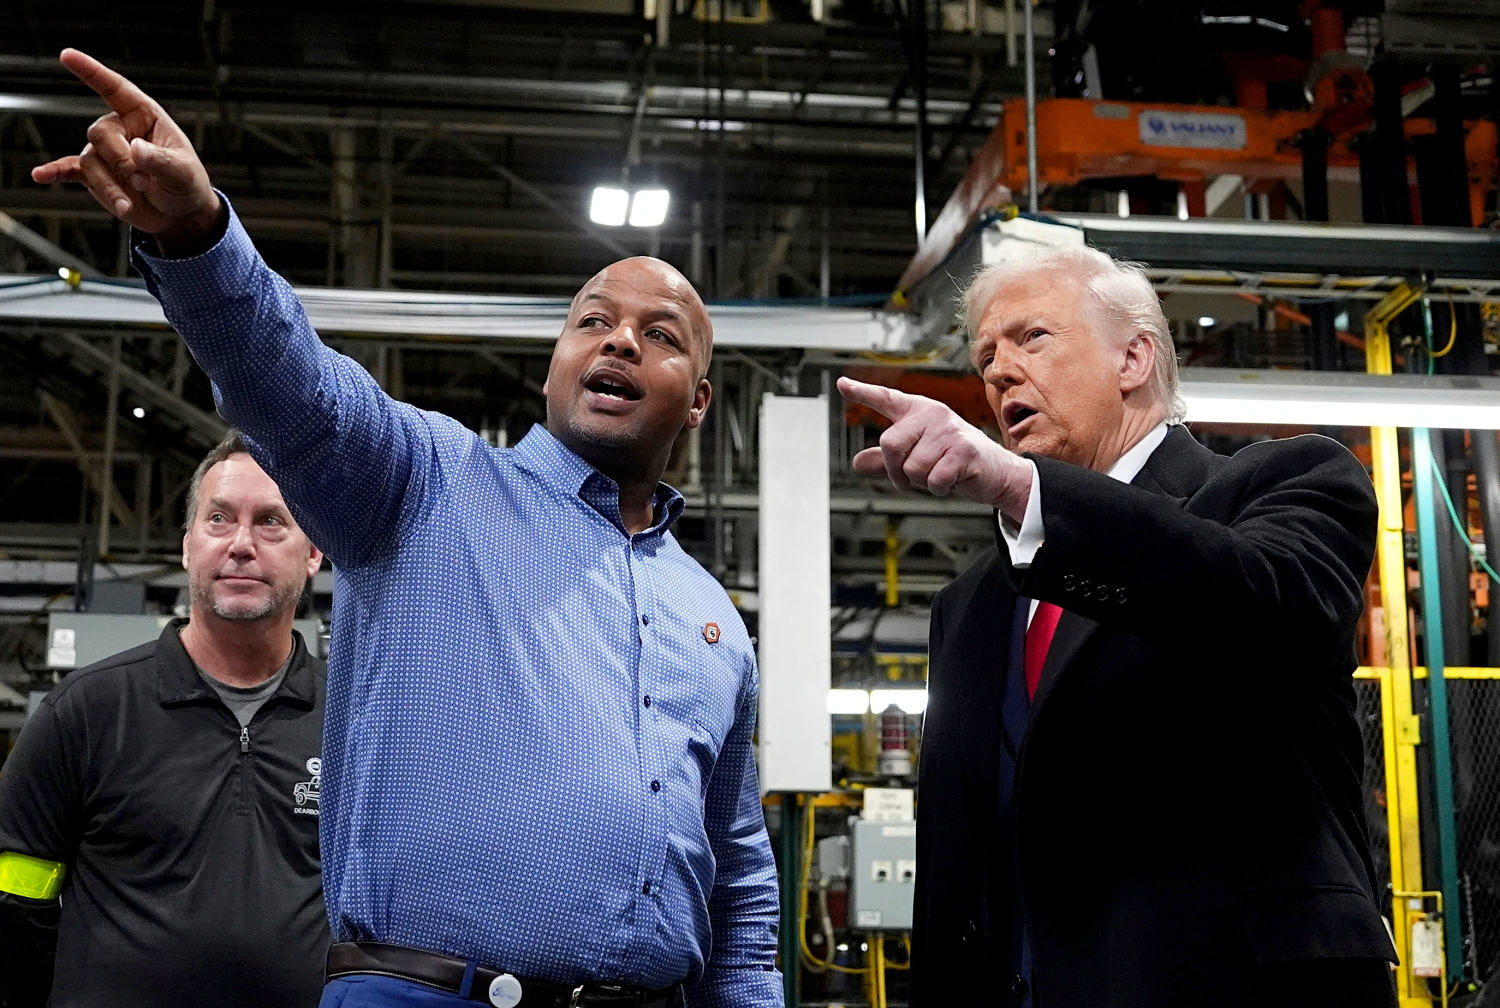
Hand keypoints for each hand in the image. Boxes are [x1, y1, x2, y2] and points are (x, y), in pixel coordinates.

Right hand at [31, 49, 221, 253]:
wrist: (179, 214)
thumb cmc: (186, 184)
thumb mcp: (183, 172)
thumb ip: (161, 161)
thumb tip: (135, 149)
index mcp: (144, 116)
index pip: (115, 89)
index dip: (92, 71)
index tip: (67, 55)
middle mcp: (120, 129)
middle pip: (99, 134)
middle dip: (120, 160)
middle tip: (143, 181)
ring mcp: (105, 153)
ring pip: (91, 162)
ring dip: (109, 186)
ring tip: (129, 203)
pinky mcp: (96, 176)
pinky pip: (70, 170)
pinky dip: (56, 172)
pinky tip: (41, 176)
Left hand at [837, 376, 1031, 517]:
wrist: (995, 472)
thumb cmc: (953, 461)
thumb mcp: (916, 458)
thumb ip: (885, 460)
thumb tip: (857, 462)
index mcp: (918, 412)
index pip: (886, 399)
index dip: (862, 393)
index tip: (842, 385)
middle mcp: (933, 414)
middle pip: (890, 443)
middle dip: (895, 470)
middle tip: (911, 478)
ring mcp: (949, 430)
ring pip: (912, 468)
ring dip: (923, 481)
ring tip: (940, 472)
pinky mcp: (963, 450)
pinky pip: (933, 479)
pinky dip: (939, 489)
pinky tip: (953, 479)